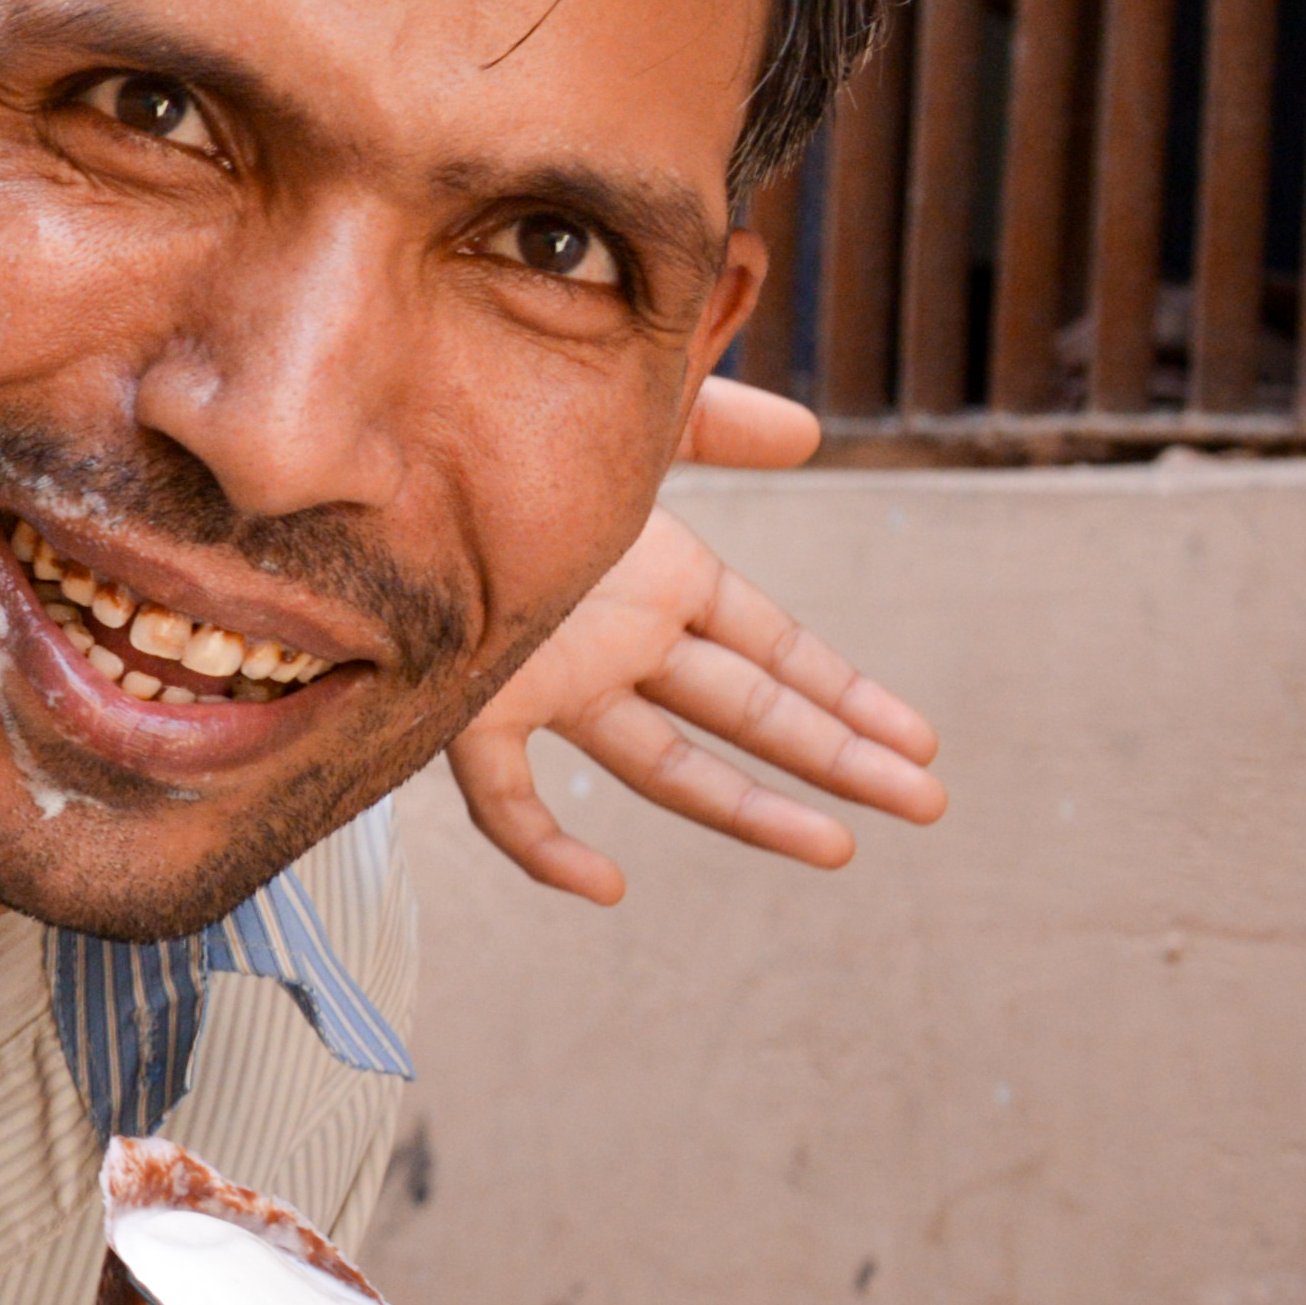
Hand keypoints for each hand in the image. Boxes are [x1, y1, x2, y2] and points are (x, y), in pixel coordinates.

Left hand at [442, 375, 948, 905]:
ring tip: (834, 849)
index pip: (773, 649)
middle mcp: (616, 644)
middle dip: (836, 754)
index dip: (845, 691)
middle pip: (745, 712)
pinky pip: (504, 798)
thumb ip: (713, 419)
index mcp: (657, 582)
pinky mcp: (473, 709)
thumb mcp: (626, 419)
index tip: (918, 737)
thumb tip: (811, 434)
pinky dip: (544, 847)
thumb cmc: (502, 441)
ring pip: (661, 765)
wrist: (381, 470)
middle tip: (924, 803)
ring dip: (747, 807)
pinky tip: (600, 885)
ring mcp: (553, 684)